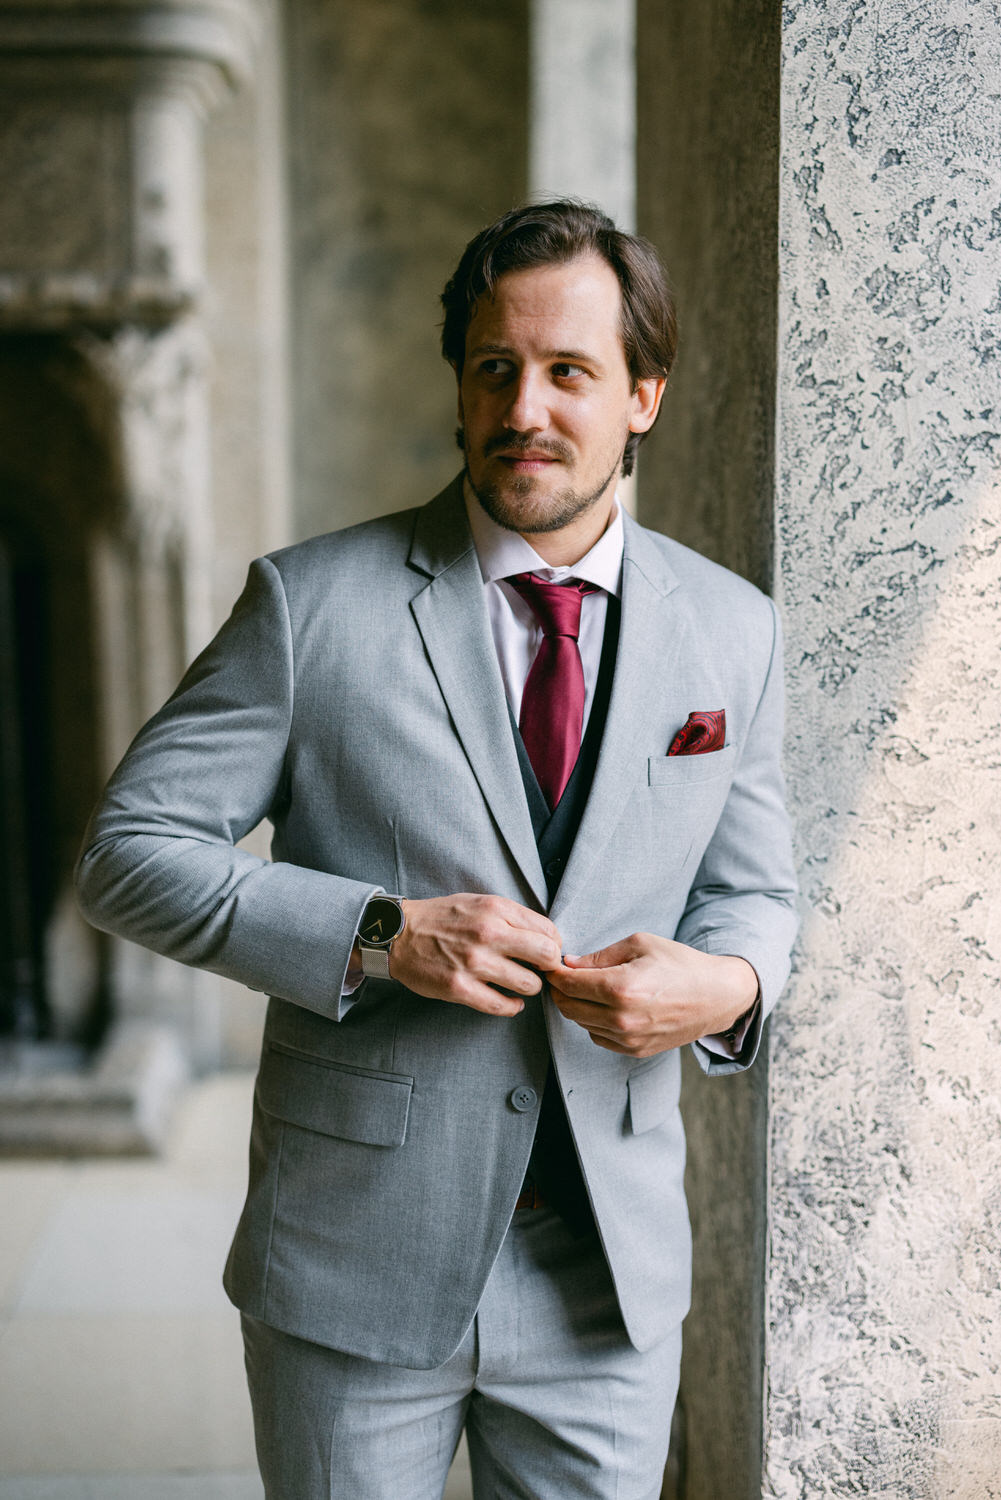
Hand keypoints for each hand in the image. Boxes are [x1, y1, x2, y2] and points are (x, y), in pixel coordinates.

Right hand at [386, 894, 561, 1016]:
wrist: (399, 934)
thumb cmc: (442, 918)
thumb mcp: (479, 902)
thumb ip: (511, 916)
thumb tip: (545, 936)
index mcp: (496, 909)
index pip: (548, 931)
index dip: (553, 945)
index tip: (547, 952)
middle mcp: (488, 934)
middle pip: (546, 956)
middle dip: (549, 967)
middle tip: (540, 970)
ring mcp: (474, 963)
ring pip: (529, 985)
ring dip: (529, 987)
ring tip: (520, 983)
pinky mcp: (460, 988)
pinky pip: (503, 1006)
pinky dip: (512, 1007)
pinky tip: (509, 1000)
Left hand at [545, 933, 758, 1056]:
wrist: (716, 996)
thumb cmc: (680, 964)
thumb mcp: (640, 944)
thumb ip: (599, 956)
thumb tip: (569, 964)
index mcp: (621, 988)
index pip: (568, 984)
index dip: (554, 973)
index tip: (552, 965)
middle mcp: (622, 1018)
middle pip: (568, 1007)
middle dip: (561, 990)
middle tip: (565, 975)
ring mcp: (628, 1039)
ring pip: (581, 1023)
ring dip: (577, 1005)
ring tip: (590, 988)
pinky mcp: (635, 1051)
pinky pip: (598, 1037)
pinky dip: (594, 1022)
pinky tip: (607, 1006)